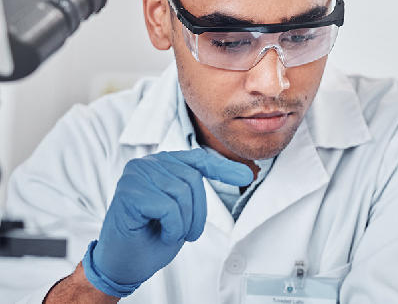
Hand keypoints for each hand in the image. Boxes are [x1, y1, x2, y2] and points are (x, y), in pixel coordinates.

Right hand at [81, 149, 252, 296]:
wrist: (121, 265)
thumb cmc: (150, 238)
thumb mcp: (182, 210)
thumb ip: (195, 188)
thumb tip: (241, 172)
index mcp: (161, 164)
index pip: (198, 160)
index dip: (224, 169)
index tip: (247, 177)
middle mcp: (147, 164)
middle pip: (192, 179)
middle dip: (196, 213)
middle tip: (183, 233)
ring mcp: (135, 175)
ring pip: (181, 194)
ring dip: (182, 223)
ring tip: (167, 232)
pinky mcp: (128, 191)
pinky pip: (168, 208)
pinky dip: (171, 227)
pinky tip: (159, 233)